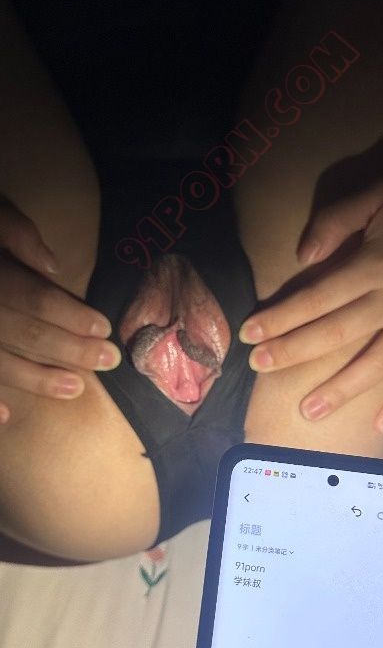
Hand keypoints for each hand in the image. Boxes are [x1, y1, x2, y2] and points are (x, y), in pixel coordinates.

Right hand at [0, 196, 120, 422]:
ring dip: (36, 379)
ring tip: (75, 389)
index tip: (103, 328)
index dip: (70, 315)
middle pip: (22, 333)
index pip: (32, 298)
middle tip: (107, 361)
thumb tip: (53, 267)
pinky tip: (7, 416)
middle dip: (68, 350)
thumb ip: (16, 231)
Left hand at [239, 176, 382, 431]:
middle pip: (337, 333)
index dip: (280, 317)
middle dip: (293, 351)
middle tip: (258, 366)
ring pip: (378, 364)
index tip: (249, 334)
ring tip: (307, 411)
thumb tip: (300, 258)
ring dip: (341, 389)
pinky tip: (381, 424)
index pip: (317, 298)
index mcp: (379, 263)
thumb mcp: (377, 193)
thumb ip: (335, 220)